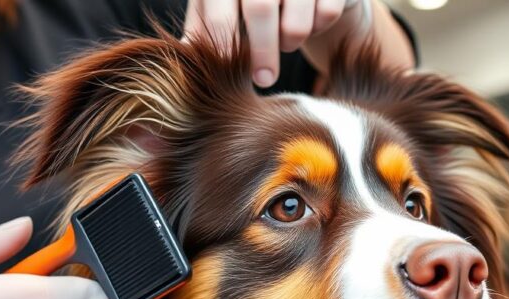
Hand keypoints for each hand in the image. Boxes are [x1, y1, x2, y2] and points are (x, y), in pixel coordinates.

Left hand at [184, 0, 371, 87]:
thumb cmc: (252, 0)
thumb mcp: (222, 8)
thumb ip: (203, 29)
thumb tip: (181, 62)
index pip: (219, 9)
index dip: (224, 45)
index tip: (231, 73)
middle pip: (259, 10)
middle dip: (261, 53)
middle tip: (263, 81)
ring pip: (297, 22)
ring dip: (291, 42)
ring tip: (286, 41)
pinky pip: (327, 14)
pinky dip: (319, 29)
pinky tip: (312, 24)